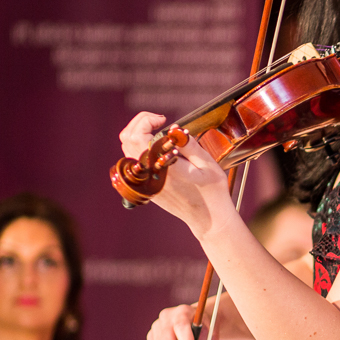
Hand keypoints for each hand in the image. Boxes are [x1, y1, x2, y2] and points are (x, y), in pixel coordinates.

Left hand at [118, 112, 233, 233]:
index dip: (147, 120)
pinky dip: (141, 148)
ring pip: (127, 150)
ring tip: (159, 132)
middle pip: (126, 139)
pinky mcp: (147, 187)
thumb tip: (173, 128)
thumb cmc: (212, 192)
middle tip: (159, 121)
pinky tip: (159, 147)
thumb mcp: (207, 164)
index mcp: (162, 166)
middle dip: (140, 123)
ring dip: (138, 135)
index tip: (164, 120)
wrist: (209, 219)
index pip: (137, 135)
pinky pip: (134, 162)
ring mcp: (146, 182)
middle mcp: (149, 174)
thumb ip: (188, 144)